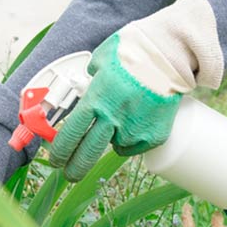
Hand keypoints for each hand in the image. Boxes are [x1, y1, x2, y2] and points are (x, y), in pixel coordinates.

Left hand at [48, 0, 222, 180]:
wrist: (170, 55)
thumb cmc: (135, 52)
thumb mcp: (102, 59)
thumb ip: (91, 76)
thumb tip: (88, 82)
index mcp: (96, 100)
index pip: (70, 135)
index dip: (60, 152)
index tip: (56, 160)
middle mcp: (113, 119)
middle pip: (88, 153)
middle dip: (76, 169)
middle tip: (71, 174)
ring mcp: (135, 130)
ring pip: (115, 146)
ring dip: (113, 138)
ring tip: (125, 116)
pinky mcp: (154, 136)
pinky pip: (137, 145)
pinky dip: (135, 137)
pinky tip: (139, 119)